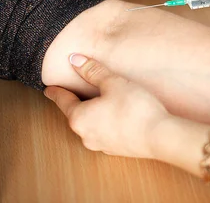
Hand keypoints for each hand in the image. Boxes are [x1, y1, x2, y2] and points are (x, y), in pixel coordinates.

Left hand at [45, 54, 170, 157]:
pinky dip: (107, 122)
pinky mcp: (117, 149)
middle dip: (77, 102)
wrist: (159, 137)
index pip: (63, 101)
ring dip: (94, 112)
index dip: (56, 92)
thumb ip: (93, 71)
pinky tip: (119, 114)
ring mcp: (101, 144)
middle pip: (76, 113)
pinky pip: (106, 132)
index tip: (49, 89)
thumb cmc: (135, 109)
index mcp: (79, 117)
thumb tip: (74, 60)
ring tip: (101, 100)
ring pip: (92, 124)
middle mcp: (86, 134)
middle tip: (76, 91)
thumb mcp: (113, 83)